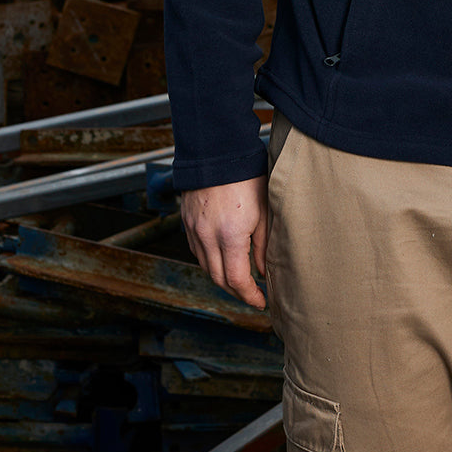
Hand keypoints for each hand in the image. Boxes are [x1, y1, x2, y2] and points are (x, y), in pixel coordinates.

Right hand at [181, 176, 268, 308]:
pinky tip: (222, 257)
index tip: (261, 301)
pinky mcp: (187, 221)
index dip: (249, 296)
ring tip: (239, 278)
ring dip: (222, 277)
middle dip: (236, 291)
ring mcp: (194, 229)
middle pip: (218, 279)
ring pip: (205, 266)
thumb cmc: (246, 176)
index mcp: (230, 235)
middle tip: (252, 294)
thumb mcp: (264, 210)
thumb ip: (263, 245)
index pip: (237, 280)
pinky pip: (197, 250)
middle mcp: (207, 237)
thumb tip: (263, 271)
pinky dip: (210, 260)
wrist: (217, 150)